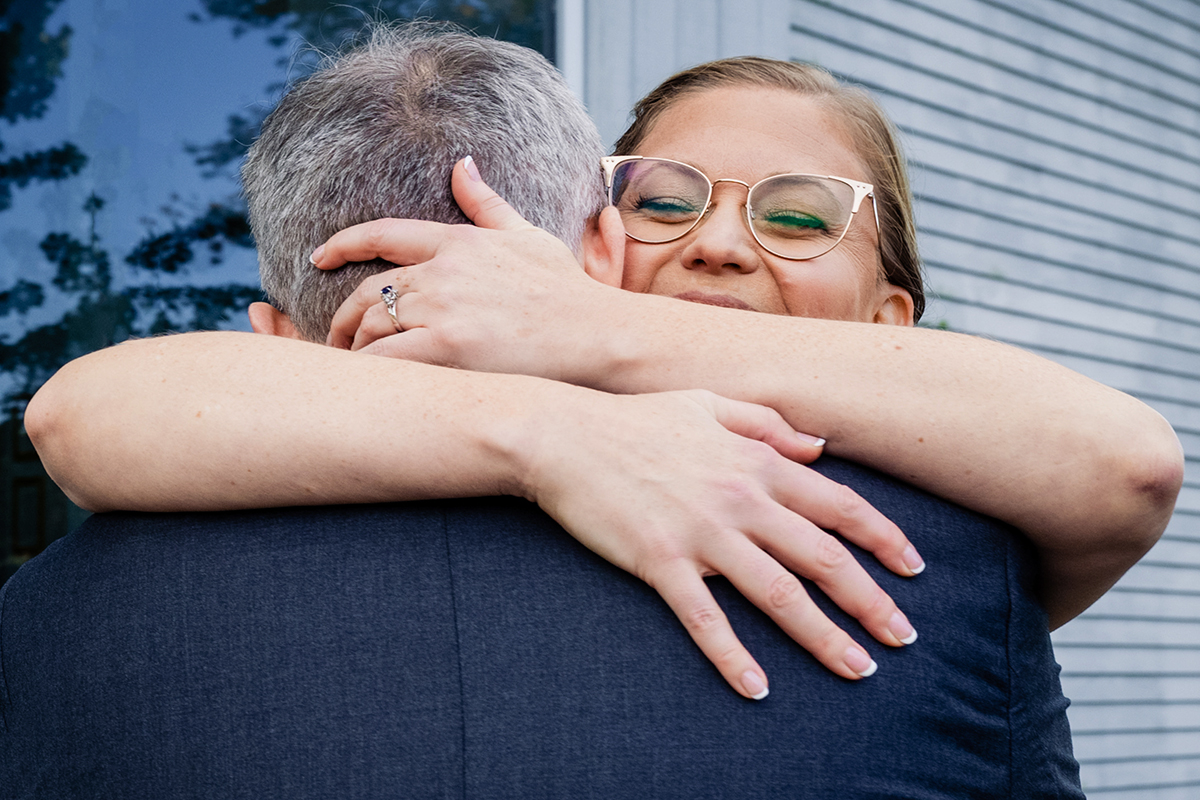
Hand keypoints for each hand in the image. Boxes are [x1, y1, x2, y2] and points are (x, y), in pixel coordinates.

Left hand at [314, 157, 622, 383]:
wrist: (596, 334)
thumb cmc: (566, 291)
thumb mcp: (527, 236)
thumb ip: (487, 204)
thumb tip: (460, 164)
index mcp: (459, 242)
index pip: (382, 234)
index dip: (343, 244)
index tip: (318, 258)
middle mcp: (443, 271)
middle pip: (370, 291)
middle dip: (343, 317)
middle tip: (335, 338)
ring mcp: (443, 308)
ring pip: (373, 326)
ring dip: (356, 349)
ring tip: (356, 369)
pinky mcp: (447, 346)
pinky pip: (387, 358)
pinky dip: (368, 370)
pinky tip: (369, 384)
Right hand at [522, 386, 923, 698]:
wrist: (565, 436)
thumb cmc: (637, 420)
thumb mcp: (709, 405)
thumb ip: (769, 424)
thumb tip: (820, 448)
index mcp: (757, 462)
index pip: (839, 505)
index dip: (883, 540)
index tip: (914, 570)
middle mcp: (740, 499)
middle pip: (821, 558)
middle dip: (870, 601)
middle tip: (903, 637)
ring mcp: (700, 533)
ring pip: (777, 594)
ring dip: (822, 637)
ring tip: (857, 669)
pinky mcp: (659, 560)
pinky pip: (704, 618)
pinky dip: (732, 655)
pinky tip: (756, 688)